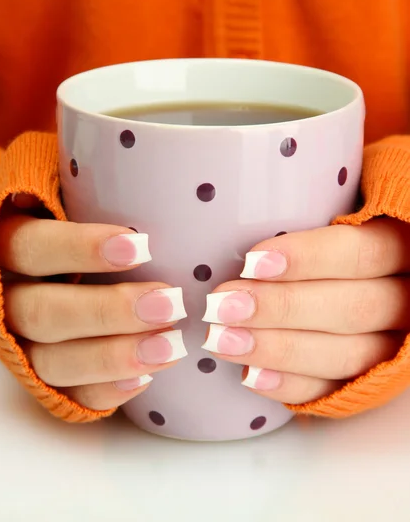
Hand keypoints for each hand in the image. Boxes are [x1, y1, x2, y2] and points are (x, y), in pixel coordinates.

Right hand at [0, 194, 186, 411]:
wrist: (17, 259)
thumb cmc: (59, 218)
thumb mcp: (64, 188)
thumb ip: (93, 180)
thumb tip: (166, 170)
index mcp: (8, 242)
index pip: (33, 246)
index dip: (81, 248)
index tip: (141, 245)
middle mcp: (6, 295)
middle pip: (43, 312)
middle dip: (108, 312)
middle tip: (170, 303)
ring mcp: (19, 340)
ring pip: (51, 361)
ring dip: (112, 357)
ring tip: (171, 347)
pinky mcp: (37, 373)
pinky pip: (63, 394)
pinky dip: (102, 392)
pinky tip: (145, 379)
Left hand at [202, 217, 409, 404]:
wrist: (370, 290)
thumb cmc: (337, 245)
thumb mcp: (343, 220)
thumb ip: (314, 222)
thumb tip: (244, 236)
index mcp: (401, 250)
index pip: (363, 253)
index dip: (308, 258)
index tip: (250, 262)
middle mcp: (407, 301)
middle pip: (353, 309)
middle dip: (280, 308)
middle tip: (221, 306)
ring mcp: (395, 347)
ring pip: (348, 355)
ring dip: (277, 349)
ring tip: (222, 340)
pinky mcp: (375, 381)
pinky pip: (339, 391)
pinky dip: (293, 385)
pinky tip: (251, 376)